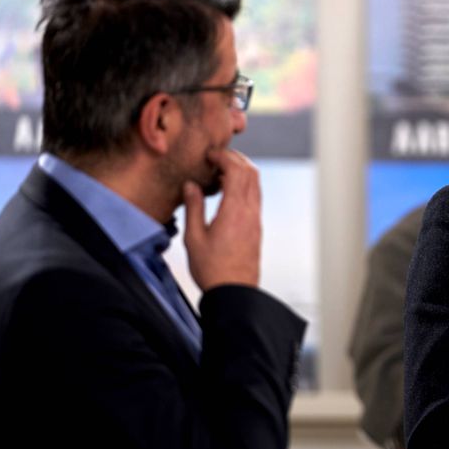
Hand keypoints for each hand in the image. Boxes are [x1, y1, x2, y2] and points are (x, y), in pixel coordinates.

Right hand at [183, 149, 261, 290]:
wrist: (234, 293)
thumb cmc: (213, 270)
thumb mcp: (194, 237)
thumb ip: (193, 207)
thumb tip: (191, 186)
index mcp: (235, 211)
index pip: (237, 171)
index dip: (224, 157)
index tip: (210, 155)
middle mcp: (250, 213)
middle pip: (251, 172)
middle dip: (235, 159)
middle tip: (216, 158)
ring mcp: (256, 220)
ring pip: (256, 184)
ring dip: (241, 172)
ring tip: (220, 173)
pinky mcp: (256, 228)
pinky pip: (255, 197)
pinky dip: (244, 186)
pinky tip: (227, 193)